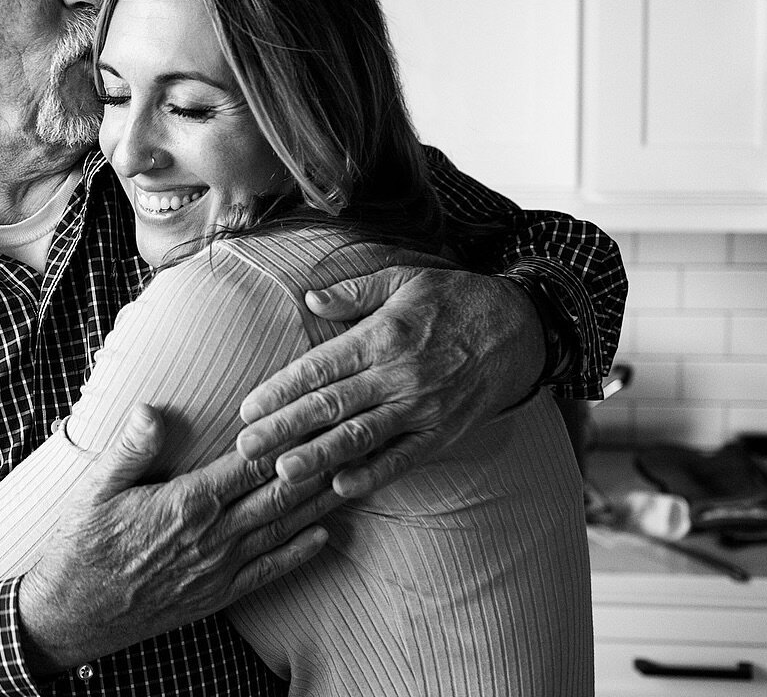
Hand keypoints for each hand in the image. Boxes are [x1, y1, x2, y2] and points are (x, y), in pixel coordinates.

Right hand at [17, 404, 336, 675]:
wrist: (73, 613)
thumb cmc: (82, 545)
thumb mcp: (96, 488)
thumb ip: (131, 448)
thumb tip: (152, 409)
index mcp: (187, 502)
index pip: (251, 462)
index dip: (289, 437)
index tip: (318, 414)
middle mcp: (212, 536)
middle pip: (279, 492)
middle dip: (318, 464)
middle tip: (354, 438)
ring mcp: (218, 568)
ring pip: (281, 528)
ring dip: (319, 502)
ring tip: (353, 476)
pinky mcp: (217, 594)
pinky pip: (269, 570)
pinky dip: (300, 551)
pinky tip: (322, 533)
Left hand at [235, 261, 542, 499]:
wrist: (522, 327)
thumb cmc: (453, 299)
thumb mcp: (403, 278)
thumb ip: (354, 292)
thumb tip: (310, 298)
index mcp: (381, 336)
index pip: (319, 368)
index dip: (280, 390)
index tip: (246, 410)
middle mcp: (398, 375)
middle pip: (331, 407)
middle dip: (284, 429)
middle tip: (244, 449)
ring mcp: (422, 408)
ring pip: (360, 437)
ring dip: (318, 457)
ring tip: (281, 474)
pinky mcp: (443, 433)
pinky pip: (403, 459)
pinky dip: (372, 475)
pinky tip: (340, 488)